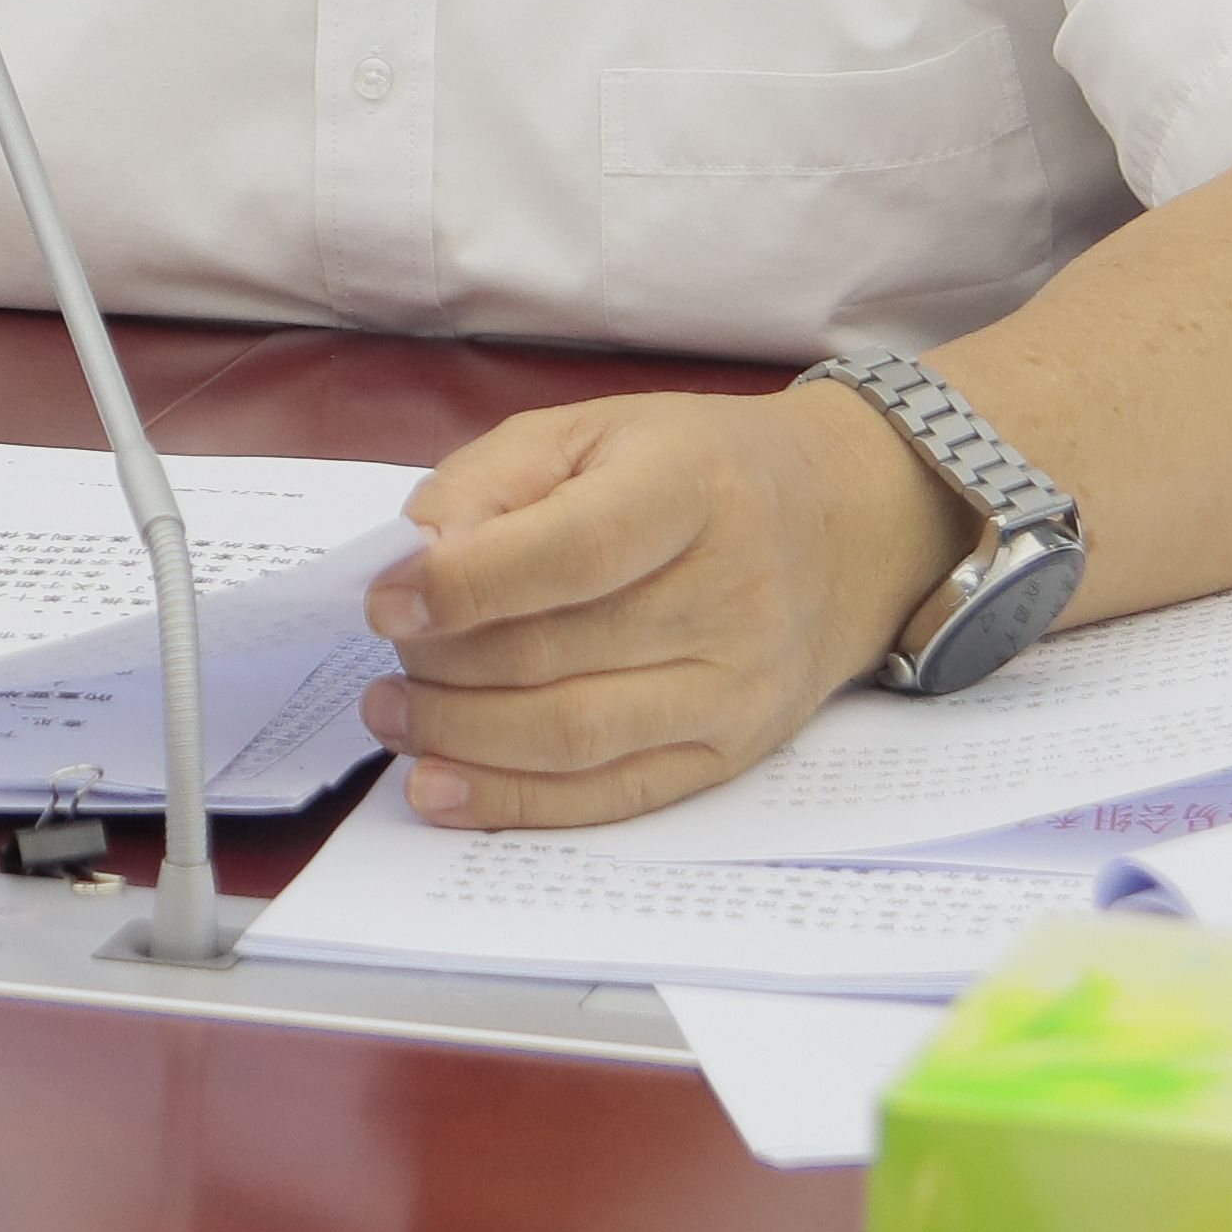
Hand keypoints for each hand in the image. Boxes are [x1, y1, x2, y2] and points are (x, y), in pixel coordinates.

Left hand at [355, 380, 960, 826]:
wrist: (846, 525)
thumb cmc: (699, 469)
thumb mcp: (595, 430)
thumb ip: (493, 481)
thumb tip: (411, 558)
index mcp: (693, 488)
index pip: (572, 552)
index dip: (465, 584)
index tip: (384, 597)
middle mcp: (729, 594)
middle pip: (557, 652)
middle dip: (443, 661)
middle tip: (387, 650)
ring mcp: (735, 686)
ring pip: (573, 736)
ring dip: (460, 736)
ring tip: (393, 713)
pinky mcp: (728, 753)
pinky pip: (608, 796)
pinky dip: (512, 802)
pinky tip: (440, 786)